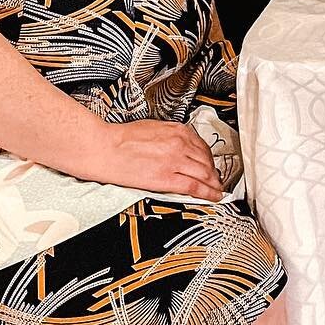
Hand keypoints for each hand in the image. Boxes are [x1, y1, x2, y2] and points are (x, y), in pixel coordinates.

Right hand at [84, 119, 222, 201]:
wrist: (106, 148)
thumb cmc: (123, 139)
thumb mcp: (155, 129)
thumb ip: (172, 137)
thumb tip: (182, 147)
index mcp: (178, 131)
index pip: (203, 147)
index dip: (211, 159)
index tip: (212, 165)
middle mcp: (180, 144)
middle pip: (207, 160)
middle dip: (215, 172)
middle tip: (218, 180)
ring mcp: (175, 161)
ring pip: (204, 173)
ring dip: (214, 183)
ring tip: (217, 190)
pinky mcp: (166, 178)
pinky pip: (193, 186)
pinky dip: (207, 192)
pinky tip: (213, 196)